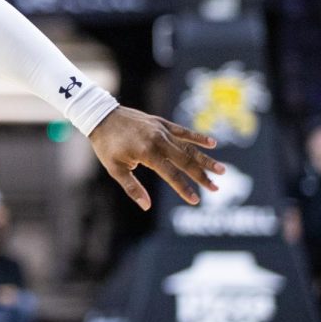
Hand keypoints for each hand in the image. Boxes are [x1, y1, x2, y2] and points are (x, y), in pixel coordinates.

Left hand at [88, 106, 223, 210]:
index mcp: (147, 153)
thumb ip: (132, 187)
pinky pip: (183, 131)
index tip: (195, 200)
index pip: (171, 174)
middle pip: (185, 161)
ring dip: (205, 159)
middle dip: (201, 176)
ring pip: (188, 147)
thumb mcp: (114, 168)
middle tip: (216, 188)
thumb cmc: (106, 145)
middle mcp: (158, 140)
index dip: (184, 188)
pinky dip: (197, 137)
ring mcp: (161, 130)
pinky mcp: (161, 123)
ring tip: (221, 169)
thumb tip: (147, 206)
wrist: (100, 116)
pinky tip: (213, 143)